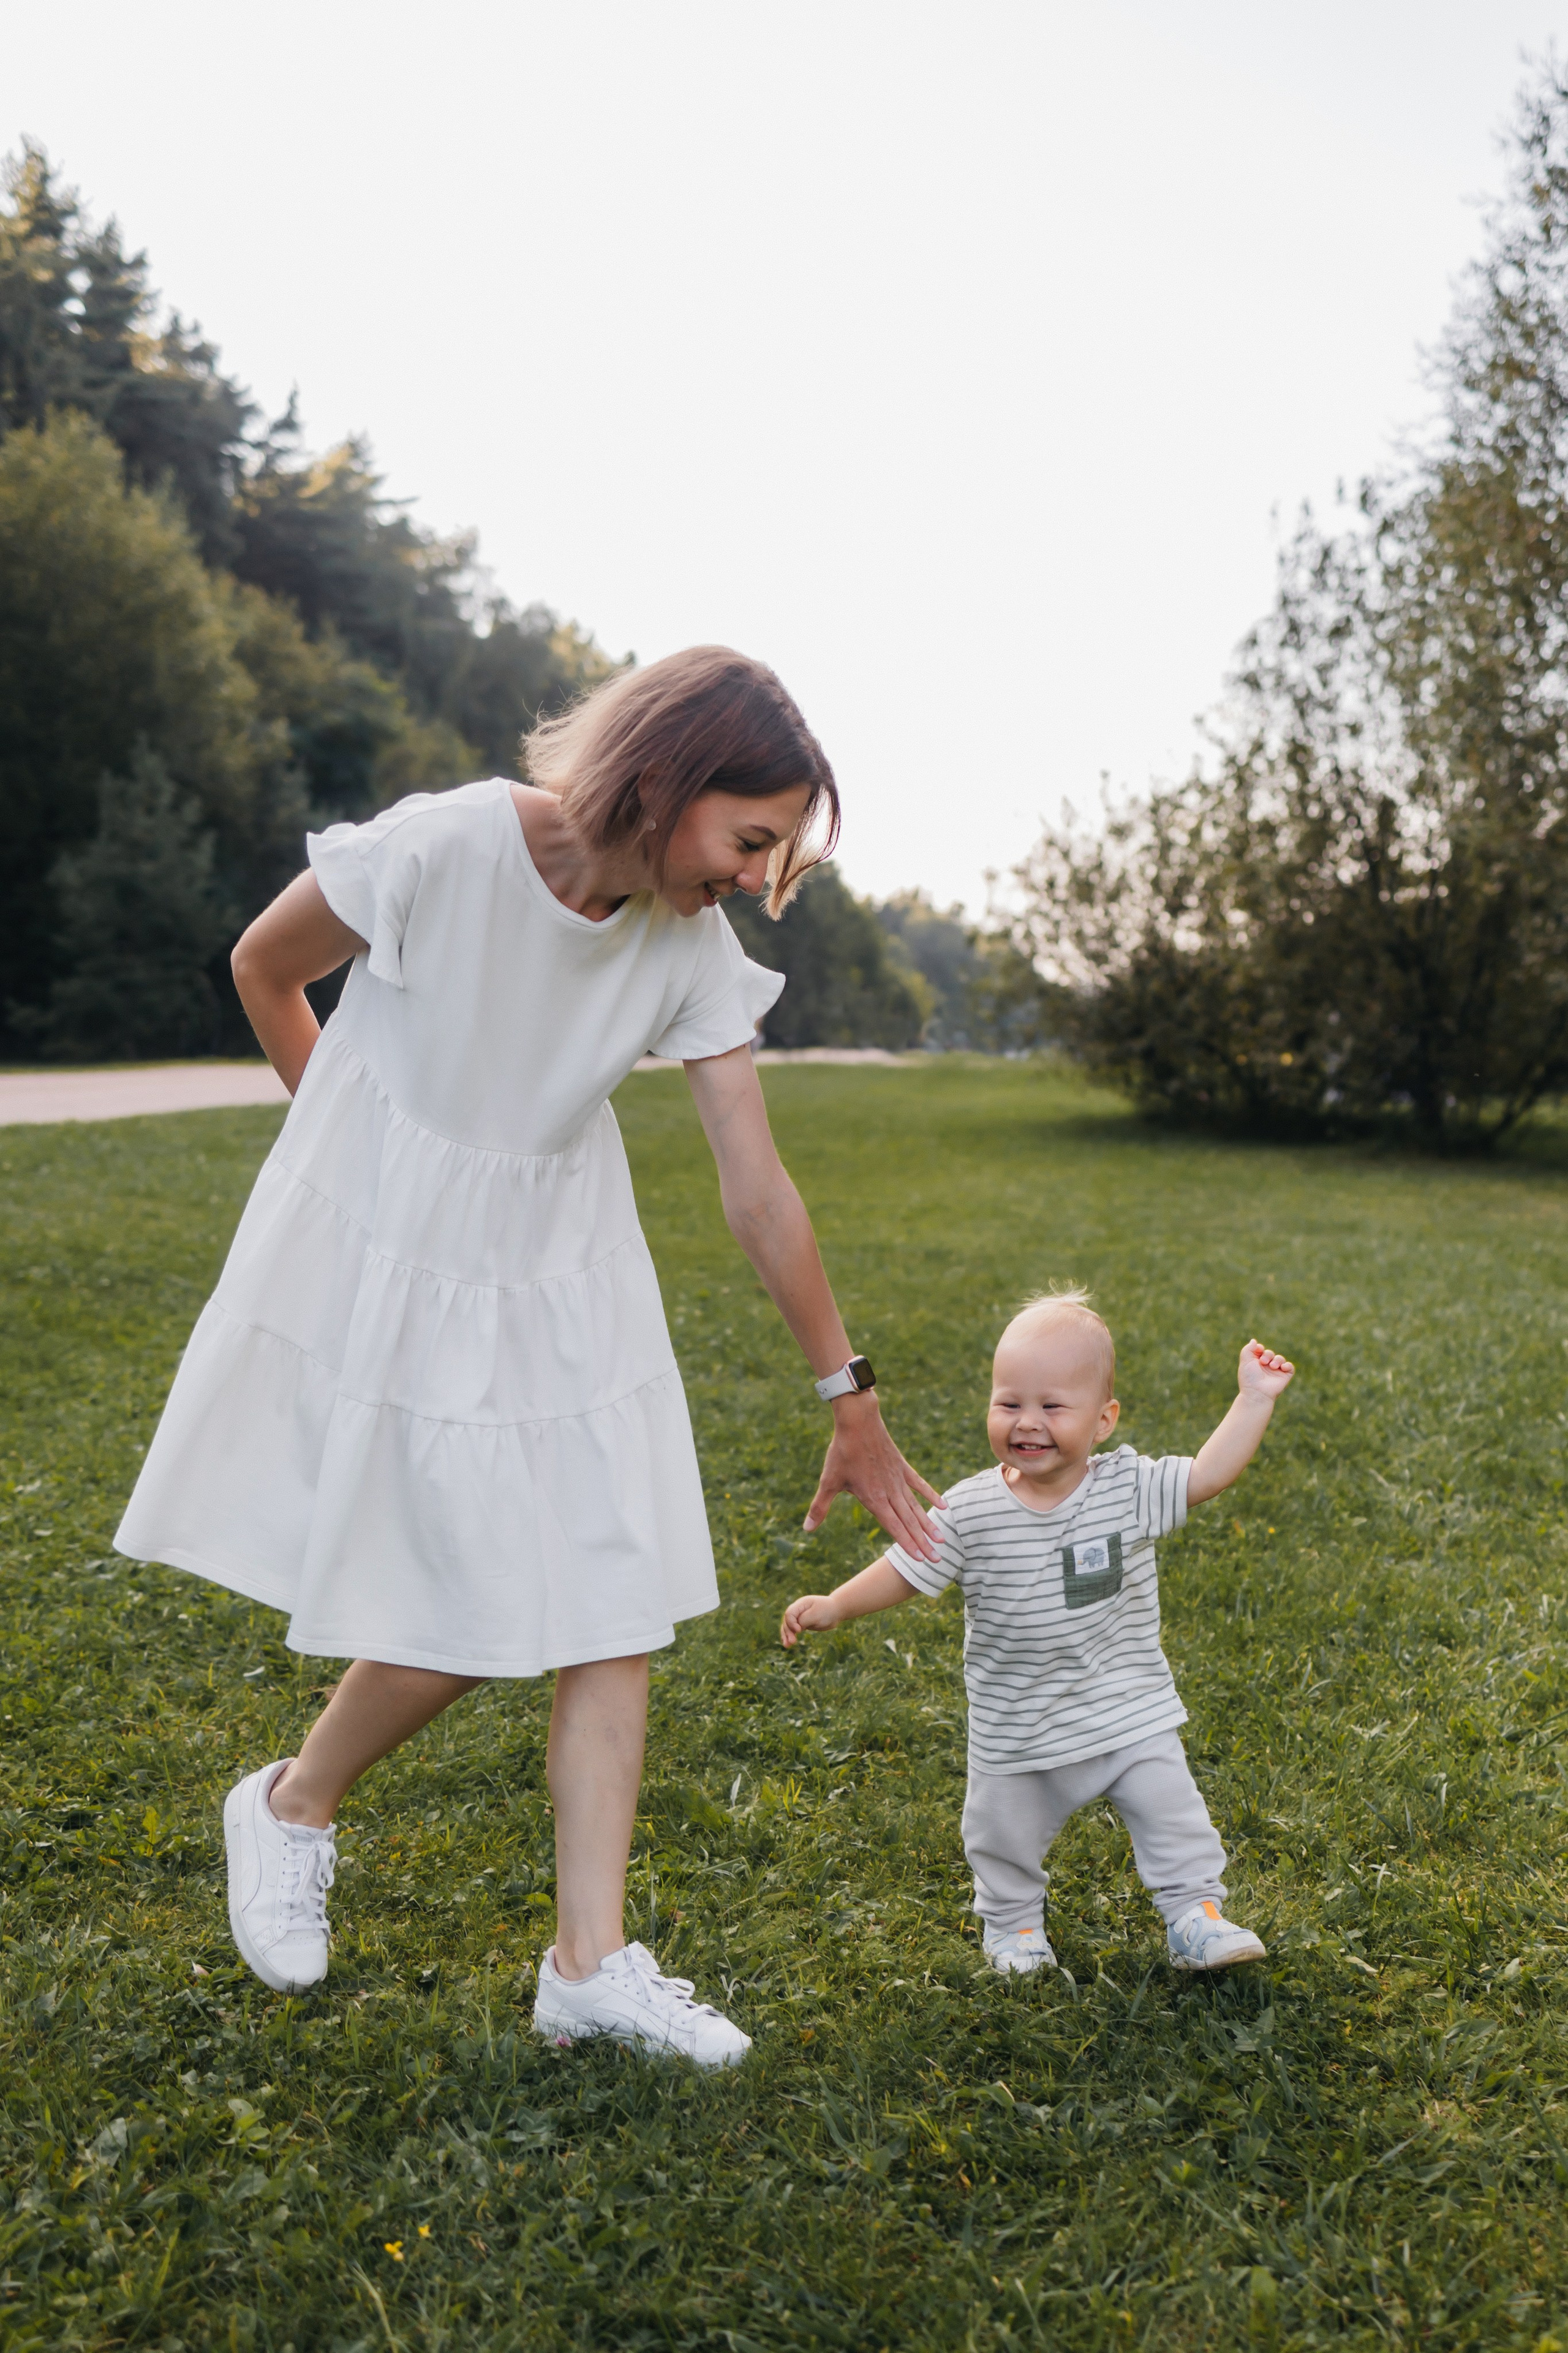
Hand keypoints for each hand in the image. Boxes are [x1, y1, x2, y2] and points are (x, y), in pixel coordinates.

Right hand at [780, 1593, 839, 1647]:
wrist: (836, 1611)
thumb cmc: (827, 1611)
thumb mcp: (816, 1615)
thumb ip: (804, 1620)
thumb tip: (795, 1629)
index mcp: (800, 1604)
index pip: (789, 1613)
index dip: (791, 1623)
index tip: (800, 1630)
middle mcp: (798, 1610)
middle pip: (787, 1620)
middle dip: (788, 1631)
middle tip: (792, 1642)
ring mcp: (799, 1617)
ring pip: (788, 1626)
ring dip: (786, 1635)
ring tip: (787, 1645)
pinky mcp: (802, 1624)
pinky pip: (793, 1630)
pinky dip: (790, 1636)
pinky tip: (788, 1644)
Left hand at [803, 1393, 942, 1560]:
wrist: (858, 1421)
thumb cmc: (841, 1452)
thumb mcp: (828, 1481)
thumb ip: (820, 1507)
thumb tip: (807, 1529)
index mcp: (873, 1499)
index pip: (894, 1527)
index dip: (907, 1544)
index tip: (919, 1560)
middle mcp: (889, 1492)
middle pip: (909, 1522)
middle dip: (922, 1542)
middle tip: (937, 1559)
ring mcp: (898, 1479)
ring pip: (916, 1507)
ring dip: (928, 1524)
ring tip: (941, 1539)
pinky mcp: (902, 1467)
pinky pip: (919, 1484)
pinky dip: (930, 1495)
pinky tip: (942, 1507)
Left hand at [1239, 1340, 1294, 1400]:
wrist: (1257, 1393)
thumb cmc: (1250, 1378)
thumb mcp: (1245, 1361)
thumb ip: (1248, 1349)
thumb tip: (1254, 1341)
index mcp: (1256, 1363)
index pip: (1260, 1350)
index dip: (1260, 1348)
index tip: (1258, 1350)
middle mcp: (1266, 1367)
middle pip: (1270, 1353)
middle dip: (1268, 1354)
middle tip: (1263, 1362)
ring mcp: (1276, 1372)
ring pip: (1280, 1358)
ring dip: (1277, 1360)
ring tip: (1273, 1366)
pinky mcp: (1284, 1376)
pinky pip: (1290, 1367)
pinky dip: (1287, 1365)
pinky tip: (1282, 1368)